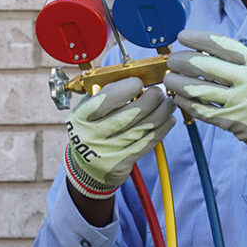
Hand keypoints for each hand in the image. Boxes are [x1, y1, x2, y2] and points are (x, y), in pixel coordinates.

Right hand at [65, 77, 174, 198]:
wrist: (83, 167)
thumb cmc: (89, 130)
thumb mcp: (86, 111)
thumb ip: (105, 94)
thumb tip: (136, 79)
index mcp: (79, 117)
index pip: (108, 98)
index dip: (128, 87)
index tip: (138, 82)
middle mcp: (90, 136)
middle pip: (130, 113)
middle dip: (151, 99)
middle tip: (158, 93)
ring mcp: (106, 152)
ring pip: (143, 128)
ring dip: (162, 112)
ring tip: (168, 104)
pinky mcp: (120, 164)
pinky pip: (147, 143)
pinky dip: (162, 129)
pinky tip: (167, 120)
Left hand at [164, 29, 246, 178]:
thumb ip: (243, 62)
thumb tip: (210, 52)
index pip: (222, 44)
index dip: (198, 38)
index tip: (182, 36)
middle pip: (205, 65)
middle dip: (182, 61)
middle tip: (172, 60)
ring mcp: (239, 102)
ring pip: (198, 89)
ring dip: (179, 83)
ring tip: (170, 79)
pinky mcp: (233, 122)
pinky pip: (203, 111)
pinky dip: (187, 103)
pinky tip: (179, 99)